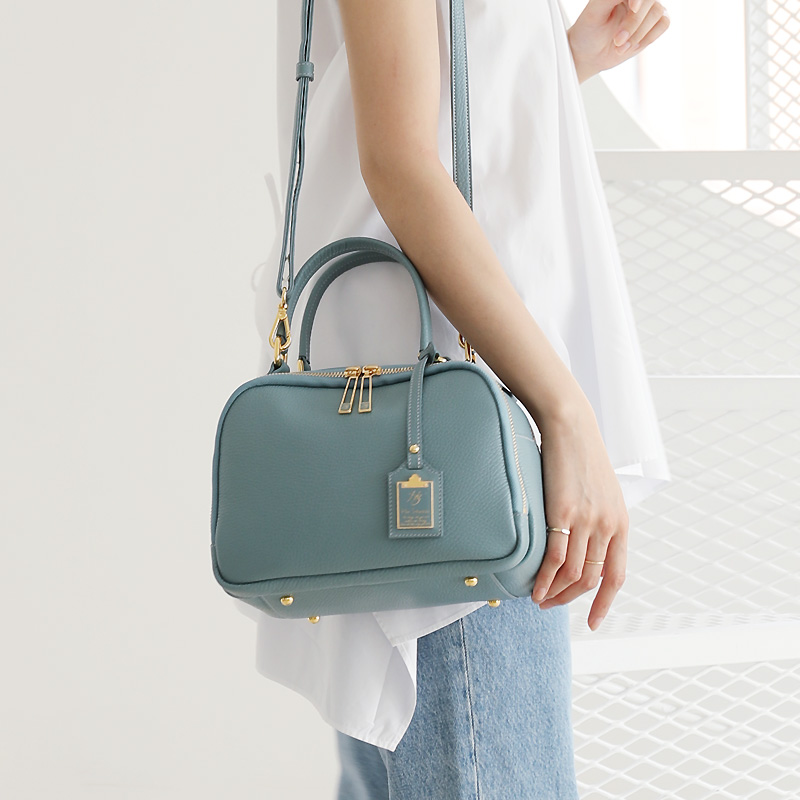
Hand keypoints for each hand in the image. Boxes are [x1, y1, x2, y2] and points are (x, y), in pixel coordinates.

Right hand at [530, 399, 628, 630]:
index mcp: (621, 523)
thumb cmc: (581, 455)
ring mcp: (586, 521)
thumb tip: (586, 544)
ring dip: (554, 593)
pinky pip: (554, 559)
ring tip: (538, 599)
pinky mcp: (563, 513)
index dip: (604, 603)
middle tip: (551, 606)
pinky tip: (534, 588)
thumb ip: (599, 520)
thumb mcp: (603, 492)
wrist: (571, 426)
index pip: (616, 576)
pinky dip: (544, 579)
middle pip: (591, 579)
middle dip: (571, 600)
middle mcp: (608, 526)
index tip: (593, 622)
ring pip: (572, 574)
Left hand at [566, 0, 670, 83]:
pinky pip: (663, 24)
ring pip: (658, 13)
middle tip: (617, 40)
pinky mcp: (655, 23)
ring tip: (619, 47)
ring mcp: (648, 8)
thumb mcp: (594, 13)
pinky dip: (648, 37)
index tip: (633, 8)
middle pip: (650, 0)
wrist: (590, 54)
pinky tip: (631, 46)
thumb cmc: (588, 32)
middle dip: (635, 22)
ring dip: (639, 34)